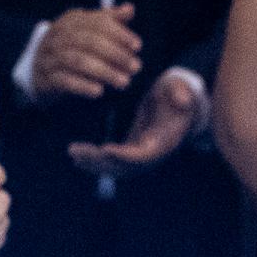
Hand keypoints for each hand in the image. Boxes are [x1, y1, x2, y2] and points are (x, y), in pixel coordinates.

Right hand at [29, 4, 142, 100]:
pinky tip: (99, 91)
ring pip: (77, 61)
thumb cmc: (72, 48)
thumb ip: (109, 21)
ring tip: (124, 82)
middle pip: (88, 41)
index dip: (118, 33)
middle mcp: (57, 36)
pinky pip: (63, 80)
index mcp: (69, 21)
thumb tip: (130, 8)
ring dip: (104, 71)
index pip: (96, 23)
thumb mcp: (88, 31)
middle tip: (136, 67)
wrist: (39, 70)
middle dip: (115, 54)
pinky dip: (82, 85)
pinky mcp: (45, 78)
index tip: (137, 46)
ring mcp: (49, 57)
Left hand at [69, 74, 202, 175]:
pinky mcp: (133, 150)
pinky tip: (77, 155)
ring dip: (93, 163)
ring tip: (73, 152)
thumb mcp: (182, 88)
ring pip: (117, 168)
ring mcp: (142, 155)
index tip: (105, 149)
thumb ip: (182, 92)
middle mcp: (153, 153)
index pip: (145, 155)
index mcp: (166, 140)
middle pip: (126, 167)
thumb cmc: (180, 93)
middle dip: (100, 162)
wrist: (183, 105)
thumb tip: (182, 100)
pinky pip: (113, 162)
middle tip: (75, 151)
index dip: (125, 156)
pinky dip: (96, 160)